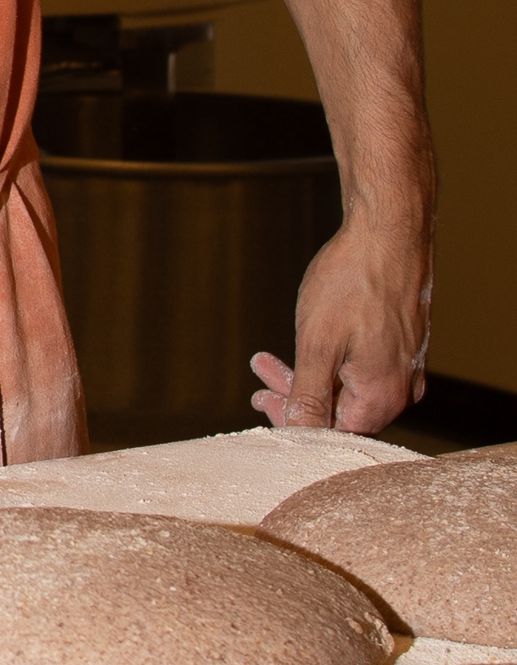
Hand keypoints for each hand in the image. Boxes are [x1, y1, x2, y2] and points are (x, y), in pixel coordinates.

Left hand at [250, 218, 430, 432]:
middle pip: (341, 412)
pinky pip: (361, 367)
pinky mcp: (401, 344)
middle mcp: (403, 387)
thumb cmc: (353, 283)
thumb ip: (309, 397)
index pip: (333, 434)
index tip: (262, 404)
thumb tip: (298, 434)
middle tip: (259, 388)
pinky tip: (300, 349)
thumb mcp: (318, 347)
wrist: (387, 231)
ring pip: (348, 387)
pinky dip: (328, 361)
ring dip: (306, 378)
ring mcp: (405, 365)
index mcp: (384, 396)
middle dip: (295, 399)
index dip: (294, 424)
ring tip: (265, 363)